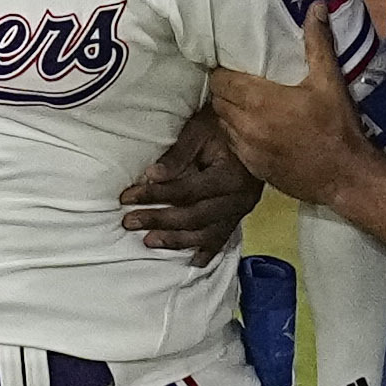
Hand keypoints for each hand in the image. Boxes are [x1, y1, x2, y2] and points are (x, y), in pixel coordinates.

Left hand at [121, 98, 262, 260]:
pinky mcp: (241, 213)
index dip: (155, 196)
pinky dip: (207, 251)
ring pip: (207, 233)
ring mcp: (242, 209)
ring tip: (149, 241)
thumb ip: (178, 156)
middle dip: (159, 221)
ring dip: (176, 240)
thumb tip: (152, 177)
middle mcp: (240, 198)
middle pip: (194, 217)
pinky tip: (193, 261)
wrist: (257, 125)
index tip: (127, 197)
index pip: (185, 191)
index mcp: (231, 176)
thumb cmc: (224, 123)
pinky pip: (223, 237)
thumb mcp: (199, 130)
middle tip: (129, 222)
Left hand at [201, 10, 370, 211]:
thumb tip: (316, 7)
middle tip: (240, 81)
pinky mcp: (252, 168)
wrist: (345, 177)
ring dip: (230, 112)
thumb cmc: (337, 126)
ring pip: (223, 123)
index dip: (222, 71)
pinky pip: (233, 146)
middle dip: (225, 89)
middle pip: (218, 101)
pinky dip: (238, 134)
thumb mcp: (330, 81)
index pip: (220, 80)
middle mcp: (245, 125)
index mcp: (259, 100)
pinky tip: (256, 130)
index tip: (233, 65)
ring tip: (246, 104)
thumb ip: (318, 43)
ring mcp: (246, 150)